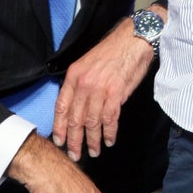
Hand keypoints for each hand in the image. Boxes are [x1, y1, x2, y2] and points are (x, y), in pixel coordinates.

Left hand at [52, 16, 155, 159]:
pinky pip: (110, 118)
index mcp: (74, 76)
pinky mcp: (116, 93)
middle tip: (75, 154)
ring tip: (94, 151)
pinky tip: (109, 140)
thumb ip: (81, 84)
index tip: (59, 141)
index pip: (61, 106)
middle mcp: (84, 83)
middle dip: (74, 140)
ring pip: (92, 122)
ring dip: (93, 140)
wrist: (133, 39)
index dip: (59, 127)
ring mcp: (100, 89)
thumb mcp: (88, 63)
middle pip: (75, 118)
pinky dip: (109, 132)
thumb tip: (78, 107)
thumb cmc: (113, 51)